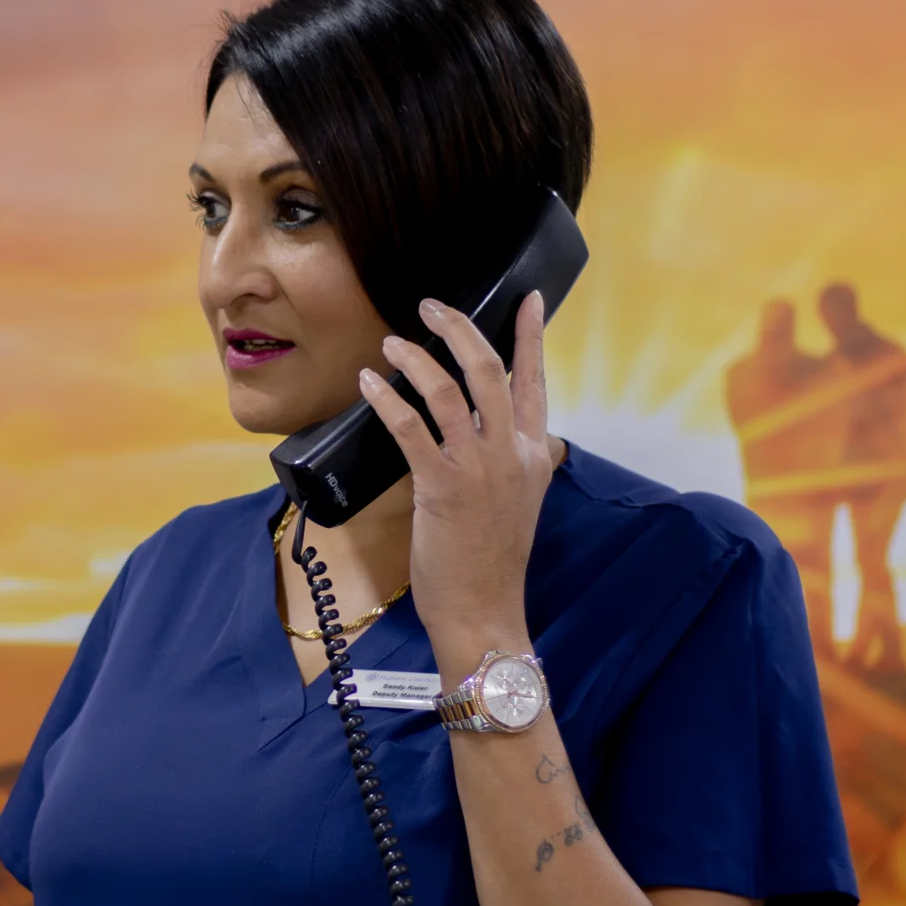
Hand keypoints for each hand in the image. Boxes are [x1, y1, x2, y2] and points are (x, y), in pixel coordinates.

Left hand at [358, 292, 555, 671]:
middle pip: (490, 369)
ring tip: (391, 343)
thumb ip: (524, 464)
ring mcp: (478, 467)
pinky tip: (370, 383)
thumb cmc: (494, 560)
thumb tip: (535, 442)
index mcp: (535, 454)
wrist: (485, 608)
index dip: (530, 335)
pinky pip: (411, 426)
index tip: (526, 298)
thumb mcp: (523, 503)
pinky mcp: (441, 485)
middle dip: (458, 329)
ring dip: (416, 357)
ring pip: (449, 389)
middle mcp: (512, 452)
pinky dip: (388, 397)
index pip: (535, 381)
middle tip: (430, 307)